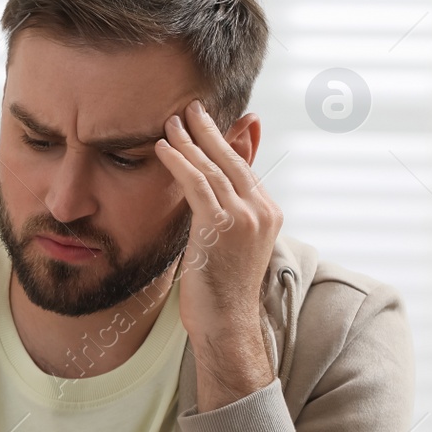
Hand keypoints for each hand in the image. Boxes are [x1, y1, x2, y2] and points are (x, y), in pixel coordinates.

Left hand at [154, 99, 279, 410]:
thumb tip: (206, 199)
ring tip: (171, 121)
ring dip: (190, 141)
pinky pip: (198, 185)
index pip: (245, 167)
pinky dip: (179, 162)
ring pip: (214, 167)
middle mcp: (262, 211)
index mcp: (268, 214)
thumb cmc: (220, 292)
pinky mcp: (222, 226)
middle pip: (233, 159)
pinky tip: (162, 148)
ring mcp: (246, 217)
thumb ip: (219, 217)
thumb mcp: (224, 247)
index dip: (226, 142)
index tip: (207, 121)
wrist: (227, 325)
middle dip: (210, 130)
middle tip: (191, 107)